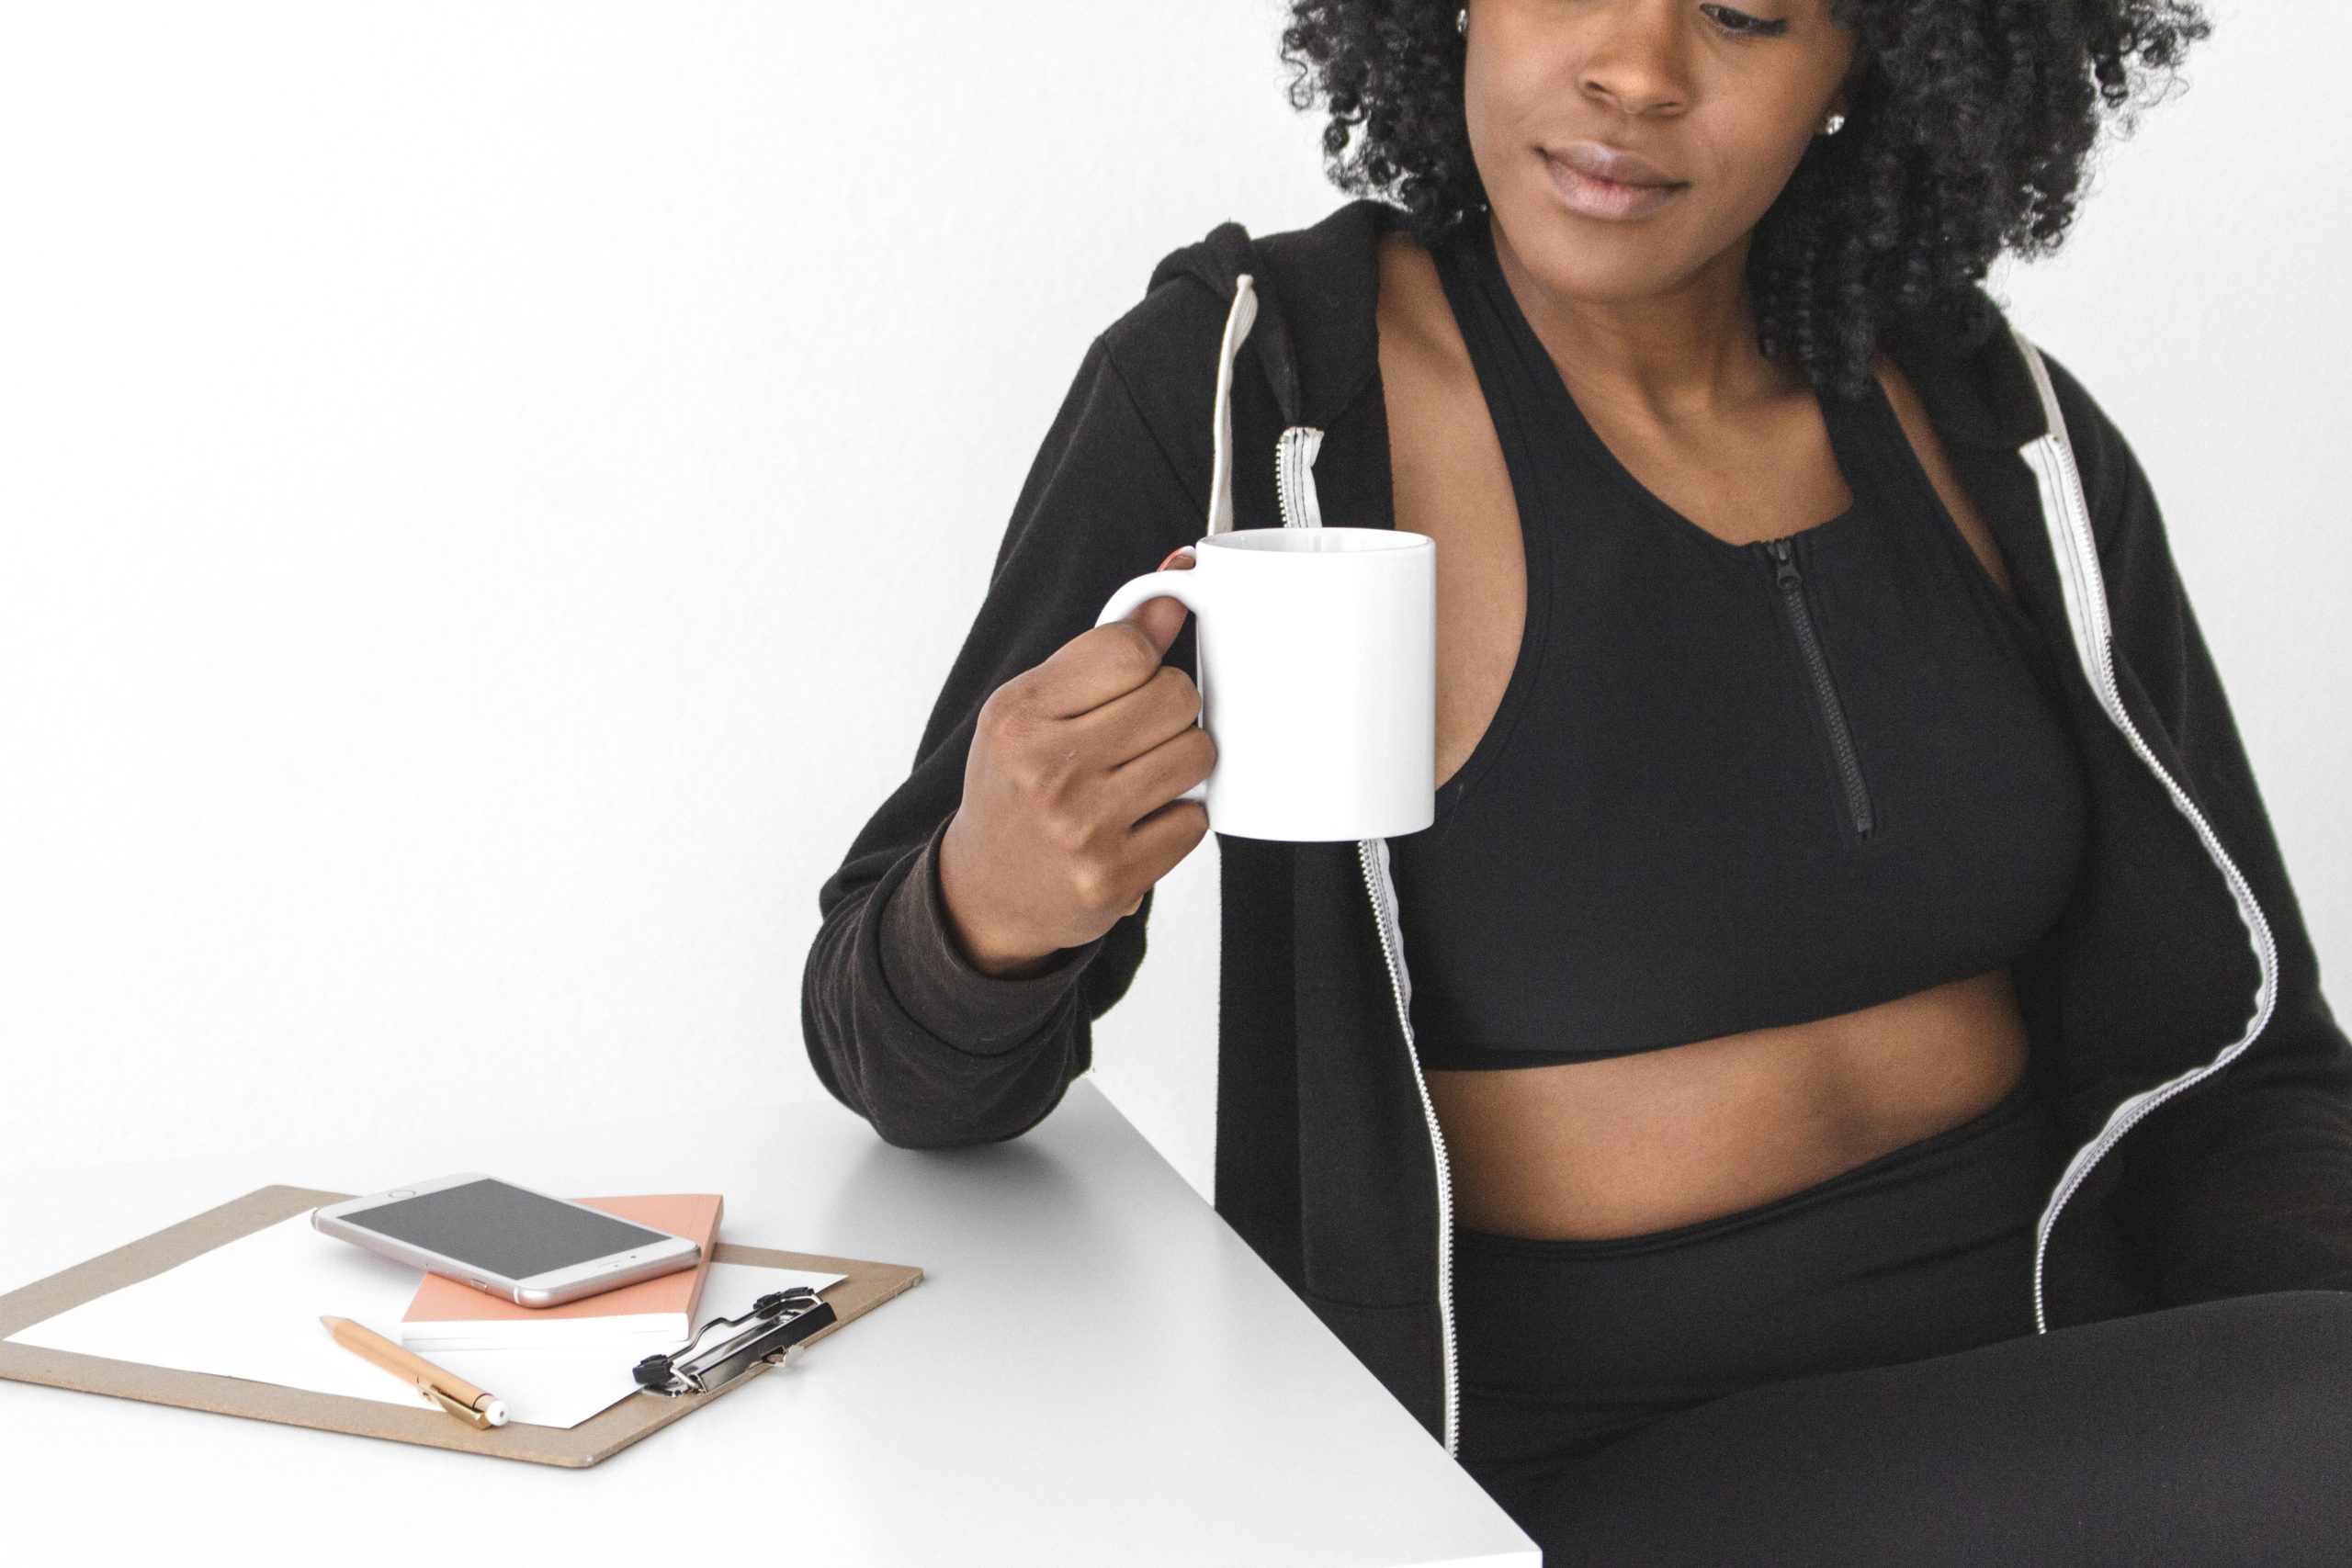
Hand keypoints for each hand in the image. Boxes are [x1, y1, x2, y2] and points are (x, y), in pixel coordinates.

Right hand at [938, 549, 1210, 976]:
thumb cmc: (1015, 786)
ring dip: (1181, 761)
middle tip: (1136, 733)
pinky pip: (1196, 819)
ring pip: (1197, 753)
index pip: (1129, 649)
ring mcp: (1083, 827)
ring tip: (1139, 776)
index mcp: (1019, 714)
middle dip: (1169, 708)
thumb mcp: (1034, 707)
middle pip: (1176, 696)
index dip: (1144, 658)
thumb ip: (1104, 647)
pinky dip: (1177, 818)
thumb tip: (1175, 588)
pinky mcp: (1115, 877)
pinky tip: (1138, 822)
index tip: (1130, 677)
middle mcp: (1047, 769)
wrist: (986, 891)